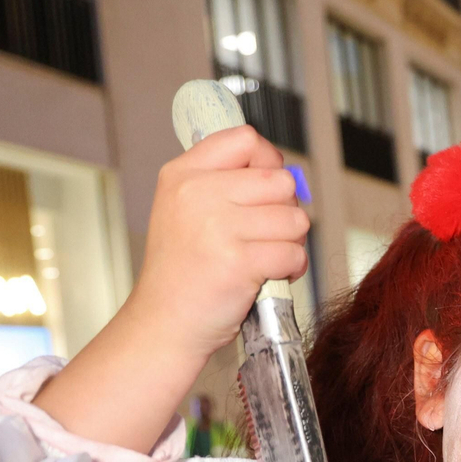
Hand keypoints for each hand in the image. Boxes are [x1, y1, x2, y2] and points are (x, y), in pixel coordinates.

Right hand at [128, 125, 309, 361]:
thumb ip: (227, 181)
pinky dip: (290, 269)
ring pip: (296, 219)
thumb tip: (282, 170)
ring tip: (263, 257)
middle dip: (285, 211)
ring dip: (290, 243)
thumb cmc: (185, 269)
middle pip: (281, 181)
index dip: (268, 163)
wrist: (164, 322)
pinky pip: (294, 253)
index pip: (247, 139)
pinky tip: (266, 277)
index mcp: (184, 174)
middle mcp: (198, 194)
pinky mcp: (239, 262)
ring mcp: (217, 227)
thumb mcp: (186, 208)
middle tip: (263, 235)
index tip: (262, 191)